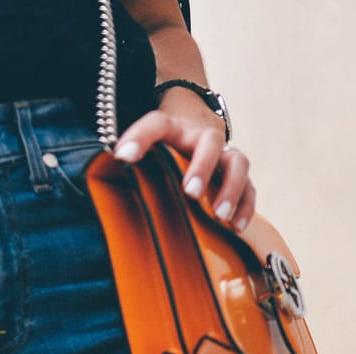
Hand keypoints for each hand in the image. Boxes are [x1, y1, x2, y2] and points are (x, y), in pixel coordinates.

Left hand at [112, 89, 254, 233]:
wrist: (193, 131)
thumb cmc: (165, 151)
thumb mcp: (148, 151)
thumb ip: (132, 167)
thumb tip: (105, 196)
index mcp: (174, 129)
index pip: (156, 124)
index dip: (139, 137)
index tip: (122, 156)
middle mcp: (201, 138)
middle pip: (210, 142)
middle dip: (202, 167)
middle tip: (190, 192)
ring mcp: (223, 156)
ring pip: (237, 162)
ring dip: (231, 188)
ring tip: (219, 216)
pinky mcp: (237, 175)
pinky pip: (250, 187)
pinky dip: (246, 206)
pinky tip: (236, 228)